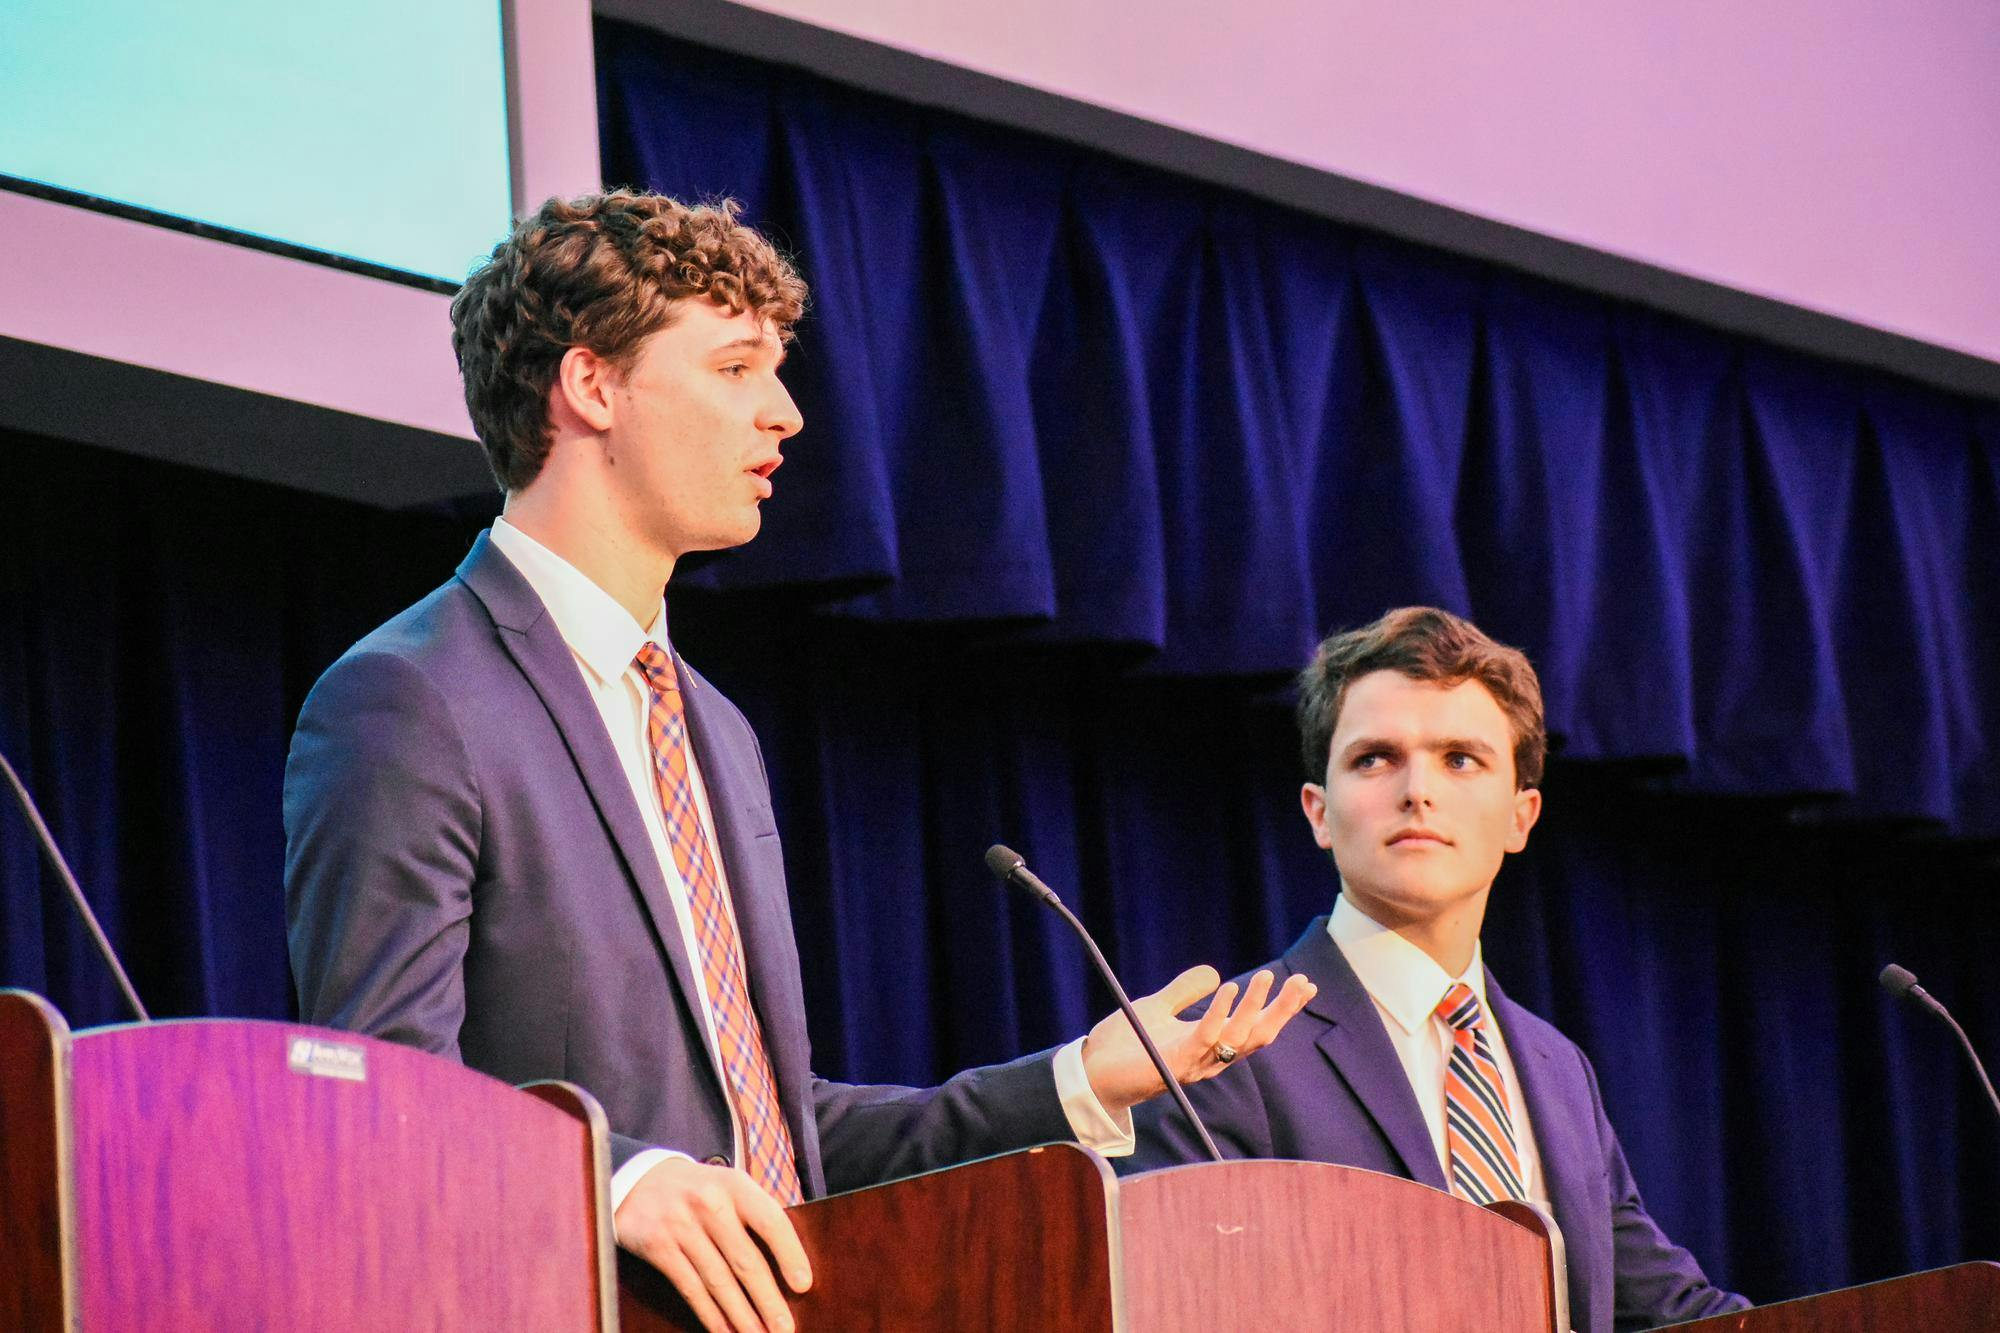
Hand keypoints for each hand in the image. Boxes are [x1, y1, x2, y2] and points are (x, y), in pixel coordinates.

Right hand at [614, 1156, 812, 1332]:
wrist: (638, 1180)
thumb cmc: (699, 1189)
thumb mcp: (728, 1185)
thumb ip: (754, 1215)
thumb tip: (790, 1264)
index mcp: (734, 1185)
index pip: (770, 1221)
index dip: (790, 1254)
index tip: (803, 1285)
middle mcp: (709, 1204)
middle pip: (745, 1260)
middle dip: (768, 1300)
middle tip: (785, 1328)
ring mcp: (681, 1227)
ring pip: (718, 1281)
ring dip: (742, 1315)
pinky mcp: (659, 1248)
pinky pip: (691, 1289)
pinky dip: (711, 1315)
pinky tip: (726, 1332)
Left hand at [1080, 966, 1315, 1114]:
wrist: (1090, 1072)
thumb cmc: (1123, 1046)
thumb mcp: (1158, 1008)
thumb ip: (1185, 992)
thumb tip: (1216, 973)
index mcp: (1210, 1047)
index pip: (1255, 1028)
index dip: (1281, 1008)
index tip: (1304, 985)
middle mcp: (1209, 1060)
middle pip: (1257, 1036)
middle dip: (1282, 1010)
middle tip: (1303, 983)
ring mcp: (1193, 1064)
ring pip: (1236, 1037)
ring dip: (1254, 1007)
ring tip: (1267, 977)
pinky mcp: (1173, 1063)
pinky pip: (1203, 1037)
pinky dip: (1219, 1013)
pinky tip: (1229, 988)